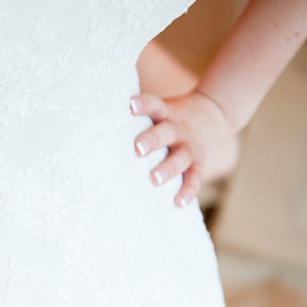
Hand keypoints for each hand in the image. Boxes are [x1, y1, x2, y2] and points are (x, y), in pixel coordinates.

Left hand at [130, 90, 231, 206]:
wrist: (213, 117)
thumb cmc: (169, 118)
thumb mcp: (160, 109)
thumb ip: (137, 116)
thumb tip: (93, 117)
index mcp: (165, 113)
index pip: (154, 104)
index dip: (143, 104)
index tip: (130, 105)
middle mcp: (178, 129)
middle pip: (166, 132)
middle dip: (152, 140)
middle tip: (137, 149)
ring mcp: (190, 147)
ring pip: (180, 157)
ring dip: (167, 168)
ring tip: (154, 179)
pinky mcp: (199, 164)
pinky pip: (194, 178)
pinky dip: (188, 191)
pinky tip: (178, 202)